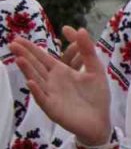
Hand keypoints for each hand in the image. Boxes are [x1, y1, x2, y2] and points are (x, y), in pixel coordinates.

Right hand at [13, 27, 110, 145]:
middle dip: (25, 55)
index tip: (19, 38)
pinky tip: (31, 82)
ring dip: (28, 70)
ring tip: (19, 58)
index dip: (33, 48)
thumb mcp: (95, 69)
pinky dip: (37, 91)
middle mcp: (53, 82)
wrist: (100, 120)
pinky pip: (43, 98)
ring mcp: (51, 95)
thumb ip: (87, 50)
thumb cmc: (96, 96)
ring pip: (36, 80)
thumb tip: (78, 28)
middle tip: (12, 43)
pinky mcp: (53, 108)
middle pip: (36, 66)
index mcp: (62, 72)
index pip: (44, 58)